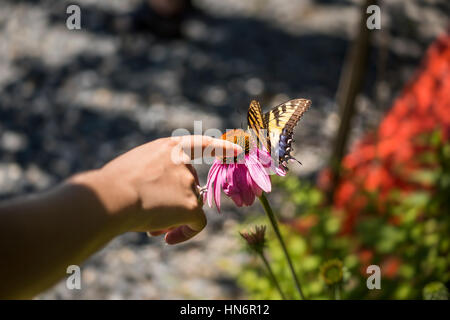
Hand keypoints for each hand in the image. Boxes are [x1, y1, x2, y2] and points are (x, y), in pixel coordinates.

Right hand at [74, 135, 241, 243]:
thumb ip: (156, 174)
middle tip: (153, 217)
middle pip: (190, 185)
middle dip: (175, 200)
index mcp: (169, 148)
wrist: (111, 197)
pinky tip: (168, 239)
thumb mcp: (135, 167)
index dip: (222, 148)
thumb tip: (166, 199)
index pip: (202, 144)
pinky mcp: (191, 205)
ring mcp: (189, 183)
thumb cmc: (112, 185)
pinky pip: (197, 223)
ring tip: (150, 226)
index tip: (240, 151)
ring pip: (190, 206)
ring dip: (174, 217)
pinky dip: (186, 233)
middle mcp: (184, 163)